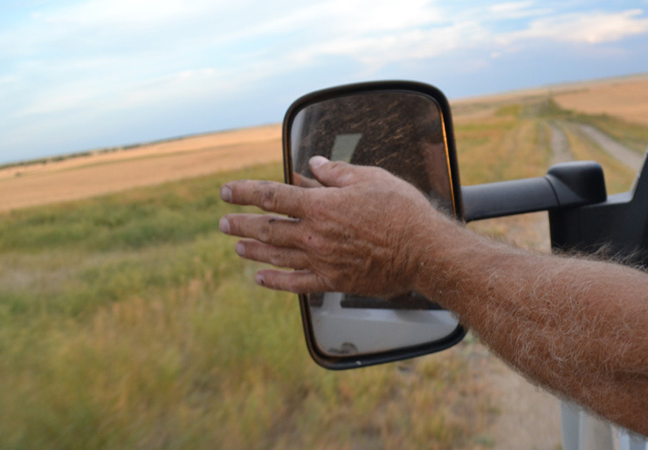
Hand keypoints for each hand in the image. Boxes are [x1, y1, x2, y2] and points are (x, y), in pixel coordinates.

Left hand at [219, 156, 450, 295]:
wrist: (424, 251)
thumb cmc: (402, 212)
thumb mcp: (370, 178)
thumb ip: (336, 172)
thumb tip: (313, 164)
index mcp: (320, 205)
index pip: (272, 195)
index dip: (244, 192)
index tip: (226, 191)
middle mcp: (314, 235)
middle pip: (266, 228)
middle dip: (241, 224)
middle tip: (224, 222)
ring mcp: (321, 260)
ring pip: (276, 255)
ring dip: (252, 250)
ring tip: (237, 246)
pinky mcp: (333, 280)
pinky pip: (296, 283)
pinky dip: (275, 281)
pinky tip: (261, 278)